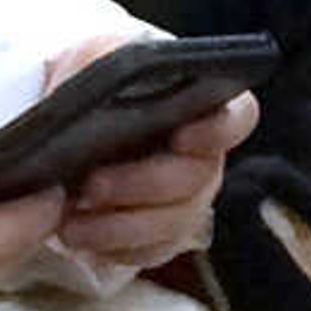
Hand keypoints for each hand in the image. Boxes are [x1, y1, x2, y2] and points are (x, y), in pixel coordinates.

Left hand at [41, 35, 256, 269]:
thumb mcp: (94, 57)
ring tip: (71, 221)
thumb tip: (96, 95)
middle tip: (92, 184)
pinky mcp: (162, 236)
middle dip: (142, 184)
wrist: (72, 118)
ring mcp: (187, 201)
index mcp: (204, 107)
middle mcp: (206, 158)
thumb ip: (103, 64)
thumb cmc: (96, 79)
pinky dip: (112, 247)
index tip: (181, 136)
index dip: (218, 130)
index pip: (239, 116)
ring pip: (173, 224)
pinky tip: (77, 235)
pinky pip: (150, 252)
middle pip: (195, 180)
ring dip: (121, 226)